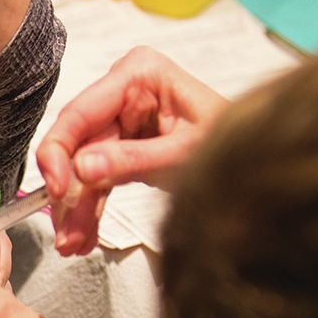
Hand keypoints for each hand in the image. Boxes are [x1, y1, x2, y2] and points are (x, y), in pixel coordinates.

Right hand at [36, 47, 226, 255]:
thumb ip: (132, 160)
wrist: (260, 162)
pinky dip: (91, 207)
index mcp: (138, 74)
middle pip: (77, 144)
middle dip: (70, 193)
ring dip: (78, 208)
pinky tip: (85, 235)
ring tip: (75, 243)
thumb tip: (82, 169)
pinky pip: (98, 177)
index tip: (57, 189)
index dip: (59, 153)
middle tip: (65, 232)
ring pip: (83, 167)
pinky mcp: (124, 143)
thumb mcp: (182, 154)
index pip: (80, 113)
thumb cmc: (236, 145)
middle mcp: (124, 91)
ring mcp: (122, 118)